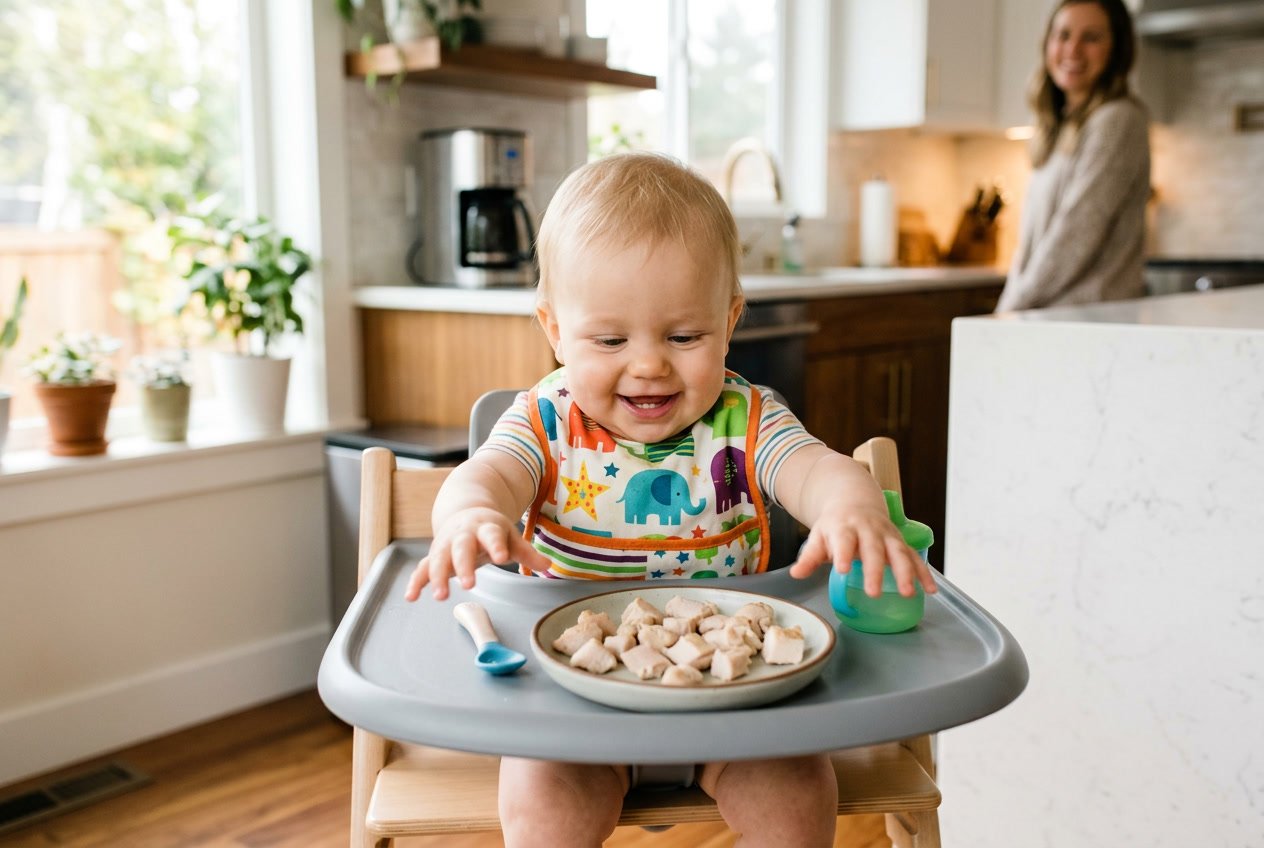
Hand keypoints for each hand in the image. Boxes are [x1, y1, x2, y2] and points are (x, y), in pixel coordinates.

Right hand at [403, 508, 551, 601]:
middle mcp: (463, 535)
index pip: (492, 535)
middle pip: (461, 548)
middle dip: (463, 565)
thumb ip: (526, 552)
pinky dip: (416, 582)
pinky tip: (411, 597)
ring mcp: (446, 544)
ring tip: (440, 596)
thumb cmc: (490, 530)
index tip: (501, 558)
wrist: (466, 513)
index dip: (496, 545)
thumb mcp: (510, 537)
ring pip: (438, 558)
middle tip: (468, 584)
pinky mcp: (434, 555)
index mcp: (486, 527)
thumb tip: (547, 564)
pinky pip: (422, 568)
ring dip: (437, 577)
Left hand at [787, 503, 936, 597]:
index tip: (843, 570)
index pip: (843, 540)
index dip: (844, 554)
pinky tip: (930, 589)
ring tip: (908, 593)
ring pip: (898, 552)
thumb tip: (796, 574)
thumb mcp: (818, 536)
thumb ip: (809, 556)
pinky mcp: (900, 542)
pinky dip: (924, 572)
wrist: (854, 500)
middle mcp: (868, 529)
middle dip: (875, 570)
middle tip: (874, 592)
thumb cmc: (835, 525)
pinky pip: (914, 557)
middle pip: (873, 549)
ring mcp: (886, 535)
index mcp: (844, 527)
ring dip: (905, 572)